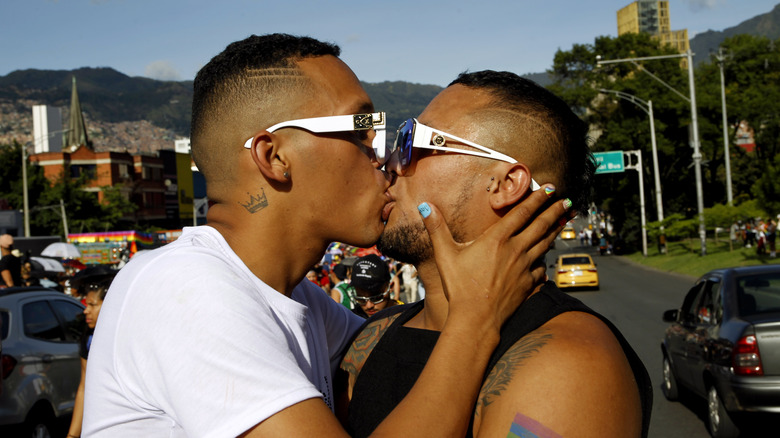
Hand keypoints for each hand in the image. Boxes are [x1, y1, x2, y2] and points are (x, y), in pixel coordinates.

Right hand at [418, 185, 572, 333]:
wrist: (476, 319)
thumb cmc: (459, 286)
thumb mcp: (445, 254)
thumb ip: (437, 228)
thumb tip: (425, 206)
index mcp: (497, 239)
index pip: (522, 213)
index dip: (537, 199)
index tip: (549, 189)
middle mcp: (516, 250)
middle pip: (541, 225)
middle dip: (555, 211)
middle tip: (568, 201)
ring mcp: (524, 268)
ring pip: (545, 244)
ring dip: (555, 231)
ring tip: (565, 221)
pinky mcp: (528, 284)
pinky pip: (541, 269)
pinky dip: (545, 261)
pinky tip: (547, 260)